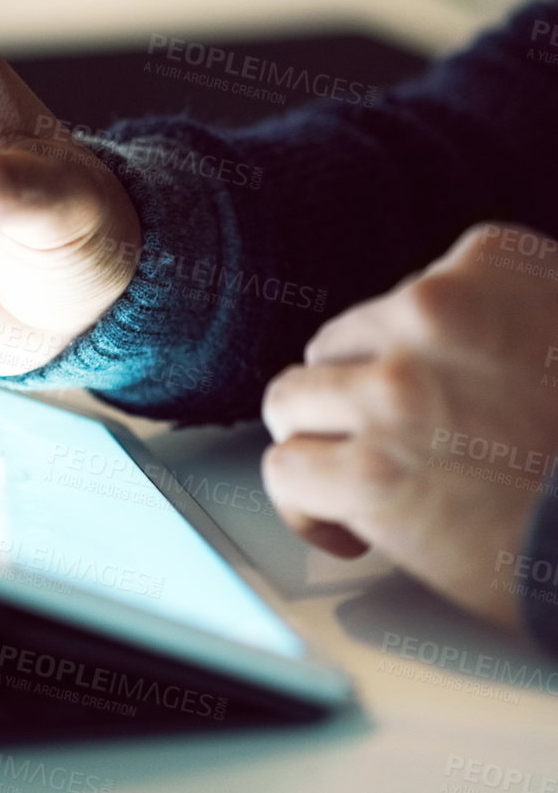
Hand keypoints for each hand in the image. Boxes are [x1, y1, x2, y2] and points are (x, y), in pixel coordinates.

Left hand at [260, 223, 557, 629]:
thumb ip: (505, 312)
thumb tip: (451, 350)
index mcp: (493, 262)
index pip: (405, 299)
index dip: (414, 362)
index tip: (445, 403)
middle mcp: (432, 310)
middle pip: (337, 349)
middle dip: (359, 403)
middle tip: (404, 452)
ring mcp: (394, 390)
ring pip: (292, 401)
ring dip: (321, 445)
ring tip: (363, 484)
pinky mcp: (372, 474)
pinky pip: (286, 470)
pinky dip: (305, 507)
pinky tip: (348, 530)